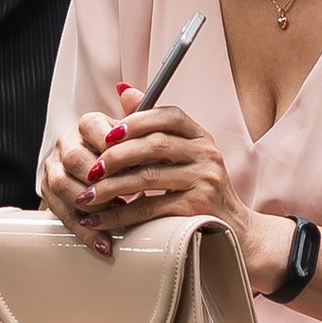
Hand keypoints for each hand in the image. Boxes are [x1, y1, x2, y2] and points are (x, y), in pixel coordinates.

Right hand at [40, 107, 122, 251]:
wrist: (101, 181)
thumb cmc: (123, 158)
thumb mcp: (133, 140)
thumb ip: (136, 119)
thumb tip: (128, 90)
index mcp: (86, 126)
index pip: (91, 125)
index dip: (108, 141)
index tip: (126, 157)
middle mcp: (66, 144)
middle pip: (74, 157)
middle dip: (98, 179)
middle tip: (122, 193)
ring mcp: (54, 170)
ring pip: (62, 186)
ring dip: (89, 205)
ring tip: (113, 219)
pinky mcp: (50, 196)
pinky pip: (63, 214)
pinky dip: (84, 230)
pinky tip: (102, 242)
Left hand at [71, 90, 284, 293]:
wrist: (235, 232)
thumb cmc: (201, 191)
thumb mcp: (184, 154)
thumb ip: (153, 126)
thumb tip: (123, 90)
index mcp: (201, 137)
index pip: (169, 115)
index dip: (136, 121)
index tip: (107, 134)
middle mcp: (206, 154)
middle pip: (155, 145)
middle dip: (116, 157)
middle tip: (90, 170)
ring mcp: (205, 180)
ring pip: (148, 177)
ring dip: (110, 188)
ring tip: (86, 197)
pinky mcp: (197, 208)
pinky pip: (150, 208)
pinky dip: (121, 214)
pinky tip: (101, 219)